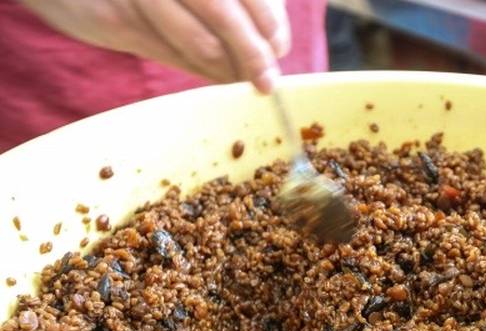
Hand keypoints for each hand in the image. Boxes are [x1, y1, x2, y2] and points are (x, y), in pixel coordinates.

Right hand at [20, 0, 290, 92]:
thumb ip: (225, 3)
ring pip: (198, 41)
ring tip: (245, 79)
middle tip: (268, 80)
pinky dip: (202, 70)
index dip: (269, 21)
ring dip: (229, 69)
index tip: (280, 46)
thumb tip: (269, 42)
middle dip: (253, 53)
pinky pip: (172, 55)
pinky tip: (218, 75)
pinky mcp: (118, 22)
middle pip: (223, 13)